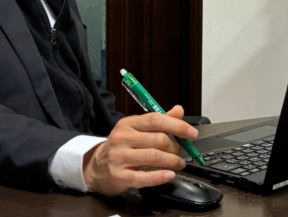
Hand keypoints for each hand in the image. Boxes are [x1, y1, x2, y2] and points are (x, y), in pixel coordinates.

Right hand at [82, 105, 196, 196]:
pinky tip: (169, 175)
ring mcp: (119, 157)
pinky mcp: (119, 176)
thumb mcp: (137, 130)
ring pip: (153, 157)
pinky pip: (143, 177)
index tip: (191, 133)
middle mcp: (122, 138)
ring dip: (172, 161)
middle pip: (158, 139)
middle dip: (176, 147)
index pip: (156, 120)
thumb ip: (159, 121)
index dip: (177, 125)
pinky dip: (160, 177)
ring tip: (179, 164)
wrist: (96, 168)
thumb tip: (179, 110)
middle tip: (181, 152)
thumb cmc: (122, 148)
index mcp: (128, 123)